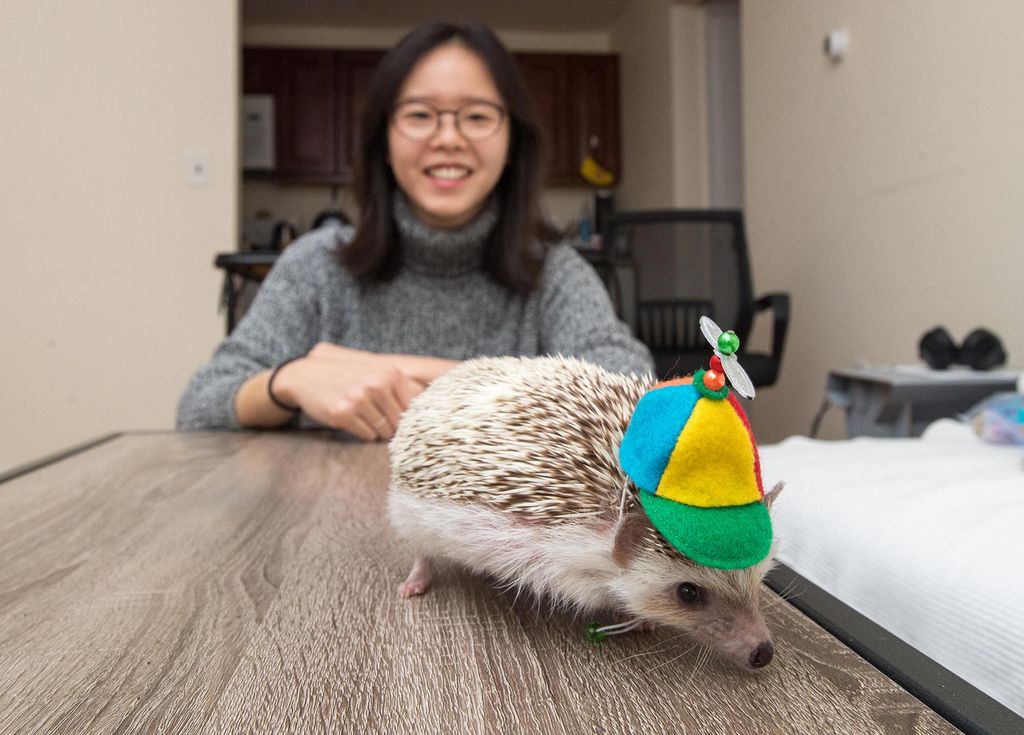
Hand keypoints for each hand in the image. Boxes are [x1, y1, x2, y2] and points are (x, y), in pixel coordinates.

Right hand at [273, 343, 424, 440]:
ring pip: (384, 431)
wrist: (306, 375)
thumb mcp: (375, 373)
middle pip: (400, 422)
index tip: (402, 420)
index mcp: (389, 373)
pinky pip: (366, 436)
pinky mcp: (343, 414)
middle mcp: (376, 385)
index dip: (409, 417)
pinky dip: (363, 434)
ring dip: (377, 431)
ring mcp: (359, 399)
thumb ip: (401, 389)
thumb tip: (430, 413)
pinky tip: (353, 421)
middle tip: (378, 420)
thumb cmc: (348, 377)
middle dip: (392, 426)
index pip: (414, 406)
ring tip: (364, 418)